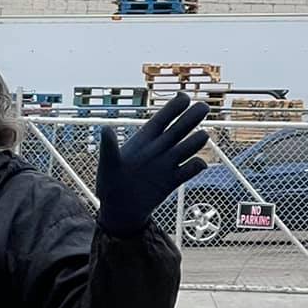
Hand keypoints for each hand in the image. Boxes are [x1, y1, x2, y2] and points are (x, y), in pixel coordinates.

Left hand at [95, 92, 210, 237]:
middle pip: (182, 127)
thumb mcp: (107, 165)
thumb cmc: (110, 183)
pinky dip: (198, 165)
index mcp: (144, 139)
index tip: (185, 97)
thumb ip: (108, 148)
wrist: (119, 210)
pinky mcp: (174, 180)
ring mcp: (169, 163)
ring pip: (192, 144)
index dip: (174, 107)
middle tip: (202, 108)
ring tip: (200, 137)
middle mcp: (160, 148)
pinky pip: (192, 168)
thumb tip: (105, 129)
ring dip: (198, 140)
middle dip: (193, 116)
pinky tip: (196, 164)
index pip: (163, 118)